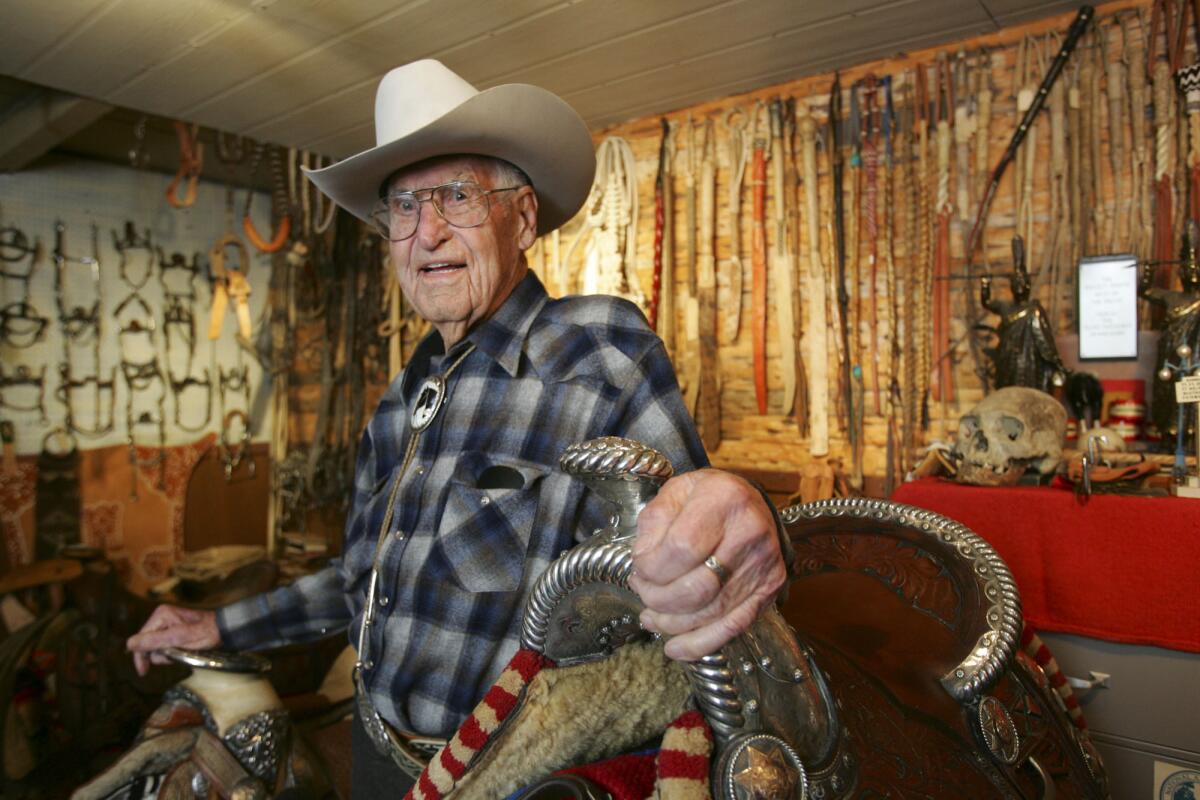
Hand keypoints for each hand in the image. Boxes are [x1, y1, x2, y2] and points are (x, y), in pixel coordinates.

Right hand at [126, 605, 219, 675]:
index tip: (143, 671)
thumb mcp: (178, 638)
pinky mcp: (173, 631)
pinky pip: (164, 646)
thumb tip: (129, 644)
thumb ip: (154, 641)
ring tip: (181, 653)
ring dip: (166, 654)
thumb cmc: (204, 633)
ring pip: (156, 647)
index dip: (140, 656)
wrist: (224, 631)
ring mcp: (168, 624)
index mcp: (161, 615)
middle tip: (173, 658)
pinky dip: (171, 652)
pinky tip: (181, 652)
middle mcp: (161, 617)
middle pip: (147, 643)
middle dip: (158, 654)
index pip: (140, 638)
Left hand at [629, 469, 785, 660]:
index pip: (681, 548)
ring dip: (672, 623)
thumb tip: (644, 563)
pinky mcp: (769, 590)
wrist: (748, 502)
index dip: (650, 568)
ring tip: (652, 616)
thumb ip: (653, 523)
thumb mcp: (674, 492)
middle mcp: (750, 533)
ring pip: (711, 613)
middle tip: (643, 591)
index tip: (639, 567)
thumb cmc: (706, 497)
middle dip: (658, 599)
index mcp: (724, 500)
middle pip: (697, 588)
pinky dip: (700, 644)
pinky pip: (733, 627)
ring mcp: (764, 566)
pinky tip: (675, 648)